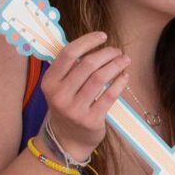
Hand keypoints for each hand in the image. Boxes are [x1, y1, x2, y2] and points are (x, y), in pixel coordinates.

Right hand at [39, 31, 127, 159]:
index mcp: (49, 82)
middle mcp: (59, 95)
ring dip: (116, 65)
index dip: (87, 41)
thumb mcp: (59, 87)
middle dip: (107, 53)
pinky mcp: (90, 120)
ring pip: (100, 78)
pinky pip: (110, 95)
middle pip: (88, 64)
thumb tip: (92, 42)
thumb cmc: (68, 105)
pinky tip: (125, 75)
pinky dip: (120, 82)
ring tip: (125, 60)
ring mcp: (74, 109)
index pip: (68, 54)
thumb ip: (70, 67)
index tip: (103, 35)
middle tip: (118, 51)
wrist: (67, 139)